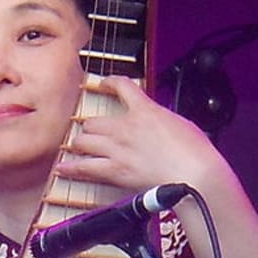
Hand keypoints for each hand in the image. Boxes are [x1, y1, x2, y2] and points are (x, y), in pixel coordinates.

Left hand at [56, 75, 232, 193]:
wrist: (194, 175)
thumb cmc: (195, 153)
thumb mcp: (180, 124)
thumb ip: (161, 121)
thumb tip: (156, 124)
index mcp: (146, 111)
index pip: (123, 87)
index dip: (110, 82)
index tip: (103, 82)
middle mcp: (126, 127)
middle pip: (93, 121)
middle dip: (91, 127)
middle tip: (91, 133)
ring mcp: (118, 149)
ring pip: (84, 141)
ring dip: (81, 145)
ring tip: (78, 148)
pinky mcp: (115, 171)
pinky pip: (84, 167)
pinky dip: (71, 168)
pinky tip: (62, 168)